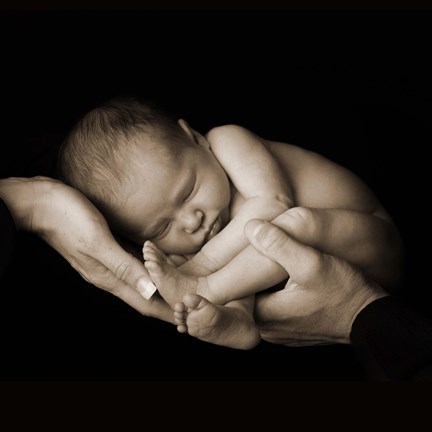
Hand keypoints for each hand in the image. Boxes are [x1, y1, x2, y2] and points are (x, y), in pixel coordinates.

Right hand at [0, 177, 172, 322]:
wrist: (42, 204)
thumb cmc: (68, 219)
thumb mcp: (98, 242)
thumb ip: (123, 267)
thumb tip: (150, 290)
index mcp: (108, 278)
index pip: (144, 303)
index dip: (166, 312)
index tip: (187, 319)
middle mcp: (109, 274)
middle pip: (145, 295)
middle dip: (167, 301)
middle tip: (191, 304)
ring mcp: (108, 262)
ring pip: (140, 279)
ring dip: (160, 285)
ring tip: (180, 286)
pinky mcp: (107, 249)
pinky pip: (134, 263)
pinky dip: (149, 266)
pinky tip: (159, 261)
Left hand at [244, 217, 388, 345]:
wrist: (371, 318)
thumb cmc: (344, 292)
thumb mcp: (312, 262)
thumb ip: (279, 244)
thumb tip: (251, 228)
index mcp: (264, 315)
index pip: (233, 290)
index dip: (233, 268)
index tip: (236, 251)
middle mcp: (268, 329)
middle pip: (246, 295)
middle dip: (248, 274)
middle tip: (252, 251)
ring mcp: (280, 332)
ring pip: (260, 301)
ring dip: (262, 283)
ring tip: (266, 261)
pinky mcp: (292, 330)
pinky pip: (274, 308)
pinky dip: (275, 293)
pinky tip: (283, 277)